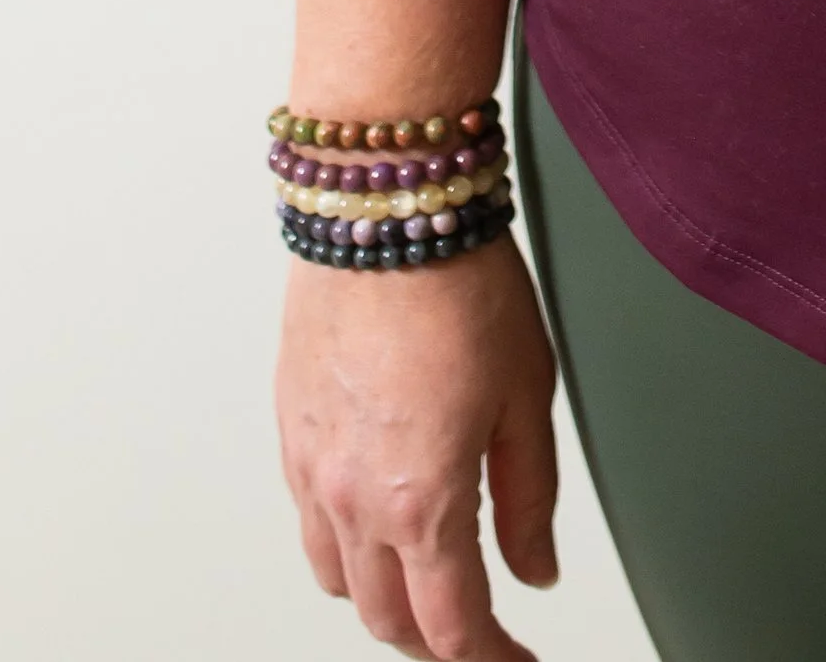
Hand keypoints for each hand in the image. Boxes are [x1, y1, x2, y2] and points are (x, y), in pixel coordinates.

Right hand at [277, 239, 559, 658]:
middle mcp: (354, 498)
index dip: (490, 658)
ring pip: (340, 580)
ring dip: (386, 599)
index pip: (452, 625)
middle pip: (389, 618)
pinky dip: (346, 547)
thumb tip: (535, 568)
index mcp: (421, 500)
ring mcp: (312, 468)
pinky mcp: (290, 433)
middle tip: (482, 629)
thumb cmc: (460, 283)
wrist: (386, 208)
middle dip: (438, 639)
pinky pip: (310, 525)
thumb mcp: (529, 394)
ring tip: (430, 584)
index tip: (516, 659)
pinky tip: (378, 522)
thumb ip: (530, 496)